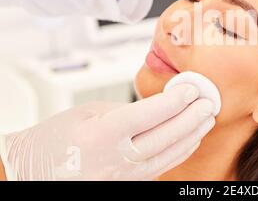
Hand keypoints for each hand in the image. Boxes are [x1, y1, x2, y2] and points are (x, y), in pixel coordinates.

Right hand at [0, 84, 214, 179]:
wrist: (34, 170)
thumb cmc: (55, 138)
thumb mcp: (87, 112)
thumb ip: (126, 110)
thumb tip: (160, 106)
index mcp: (100, 135)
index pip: (148, 115)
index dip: (175, 101)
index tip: (191, 89)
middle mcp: (113, 159)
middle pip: (164, 137)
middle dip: (192, 117)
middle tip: (208, 102)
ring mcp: (121, 176)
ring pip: (168, 155)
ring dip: (192, 135)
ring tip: (206, 118)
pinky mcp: (126, 184)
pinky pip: (160, 167)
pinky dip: (178, 151)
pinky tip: (190, 139)